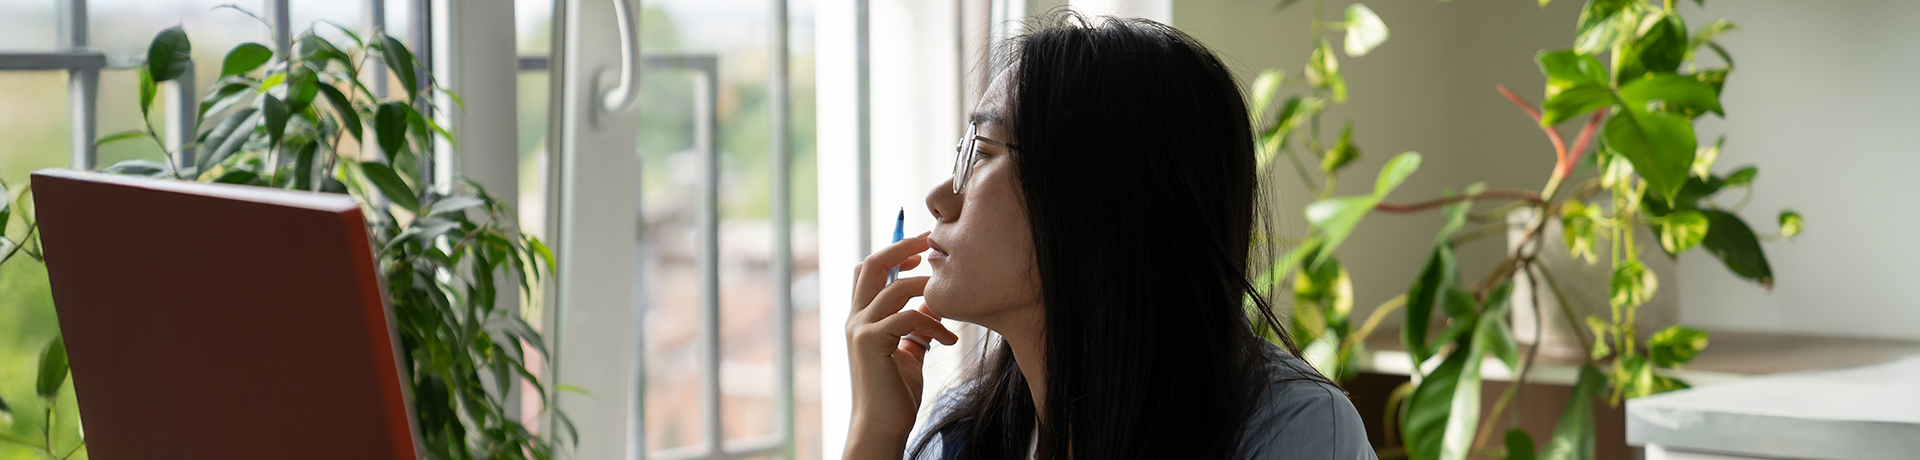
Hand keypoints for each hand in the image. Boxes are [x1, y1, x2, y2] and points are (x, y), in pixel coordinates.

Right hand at [844, 232, 957, 457]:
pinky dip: (933, 324)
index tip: (923, 247)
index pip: (869, 269)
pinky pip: (908, 317)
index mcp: (862, 316)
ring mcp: (859, 328)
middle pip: (873, 264)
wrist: (881, 425)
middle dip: (903, 247)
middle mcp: (855, 317)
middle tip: (932, 240)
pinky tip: (949, 341)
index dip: (894, 252)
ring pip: (894, 287)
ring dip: (927, 289)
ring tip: (949, 306)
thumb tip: (935, 302)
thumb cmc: (896, 392)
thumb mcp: (910, 349)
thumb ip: (917, 324)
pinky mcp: (870, 342)